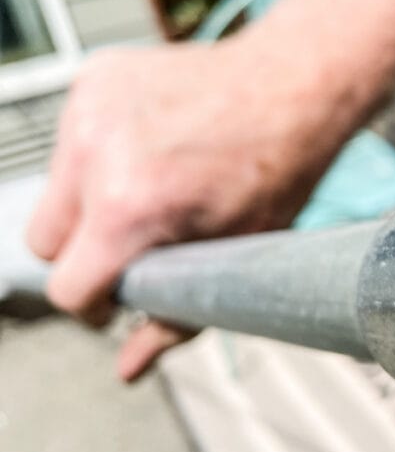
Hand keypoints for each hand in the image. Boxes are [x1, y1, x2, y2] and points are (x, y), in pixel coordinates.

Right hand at [27, 41, 352, 379]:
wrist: (294, 85)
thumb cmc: (278, 173)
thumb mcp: (234, 259)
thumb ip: (174, 320)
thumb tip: (127, 371)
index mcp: (127, 208)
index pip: (65, 289)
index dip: (97, 306)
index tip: (121, 299)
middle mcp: (94, 155)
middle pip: (44, 243)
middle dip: (85, 257)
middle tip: (137, 249)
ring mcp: (88, 111)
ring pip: (56, 189)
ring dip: (91, 203)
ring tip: (154, 192)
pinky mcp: (92, 79)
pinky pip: (73, 140)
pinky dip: (100, 155)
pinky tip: (153, 151)